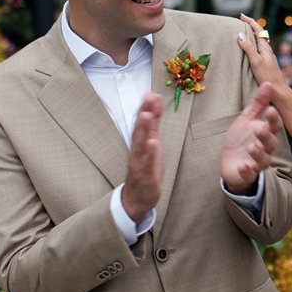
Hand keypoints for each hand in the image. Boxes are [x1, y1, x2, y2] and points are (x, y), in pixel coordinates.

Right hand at [122, 92, 163, 220]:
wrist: (137, 197)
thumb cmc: (145, 168)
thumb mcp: (152, 143)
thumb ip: (153, 123)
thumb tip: (154, 101)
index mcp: (140, 143)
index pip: (142, 123)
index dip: (146, 108)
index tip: (151, 93)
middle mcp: (137, 151)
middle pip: (140, 131)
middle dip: (143, 114)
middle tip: (147, 99)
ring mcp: (140, 163)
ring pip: (141, 145)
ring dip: (143, 130)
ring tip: (147, 116)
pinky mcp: (146, 176)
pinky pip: (147, 164)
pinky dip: (150, 154)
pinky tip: (152, 143)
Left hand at [221, 83, 281, 193]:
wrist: (230, 162)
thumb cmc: (241, 139)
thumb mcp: (247, 118)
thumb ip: (259, 103)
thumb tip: (269, 83)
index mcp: (265, 133)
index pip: (274, 126)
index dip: (273, 119)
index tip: (270, 110)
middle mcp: (264, 148)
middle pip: (271, 143)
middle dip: (266, 136)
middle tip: (259, 129)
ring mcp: (256, 162)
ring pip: (264, 160)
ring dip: (259, 154)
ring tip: (252, 147)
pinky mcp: (246, 174)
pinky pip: (249, 174)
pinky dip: (247, 171)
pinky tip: (244, 166)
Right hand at [237, 15, 285, 91]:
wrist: (278, 91)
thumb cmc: (267, 77)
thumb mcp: (255, 61)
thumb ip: (248, 48)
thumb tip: (240, 34)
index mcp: (266, 48)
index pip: (258, 30)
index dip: (250, 21)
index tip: (241, 16)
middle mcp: (268, 51)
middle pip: (259, 35)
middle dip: (250, 27)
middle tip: (240, 22)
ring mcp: (267, 58)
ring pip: (259, 43)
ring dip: (251, 37)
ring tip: (242, 34)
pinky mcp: (266, 64)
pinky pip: (258, 50)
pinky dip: (252, 46)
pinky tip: (248, 52)